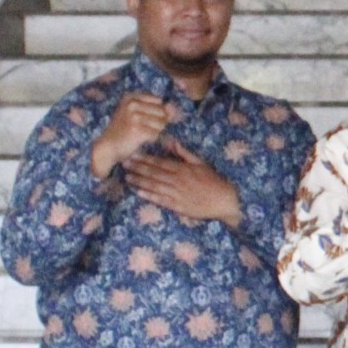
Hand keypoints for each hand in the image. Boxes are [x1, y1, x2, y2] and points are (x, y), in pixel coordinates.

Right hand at [90, 93, 175, 178]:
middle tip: (142, 128)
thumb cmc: (123, 130)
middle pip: (162, 112)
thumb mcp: (136, 113)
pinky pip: (156, 135)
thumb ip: (158, 109)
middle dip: (158, 123)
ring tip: (140, 133)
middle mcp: (132, 104)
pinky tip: (139, 139)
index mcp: (131, 97)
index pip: (159, 101)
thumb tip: (176, 109)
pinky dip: (151, 139)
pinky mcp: (137, 130)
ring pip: (161, 124)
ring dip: (155, 132)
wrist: (107, 147)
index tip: (145, 119)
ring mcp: (134, 117)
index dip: (158, 113)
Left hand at [120, 138, 243, 228]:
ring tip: (127, 177)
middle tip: (124, 163)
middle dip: (137, 168)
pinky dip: (148, 196)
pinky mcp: (177, 206)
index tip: (133, 155)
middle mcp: (177, 180)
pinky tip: (138, 192)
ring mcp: (176, 194)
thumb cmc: (213, 180)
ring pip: (154, 185)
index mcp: (182, 169)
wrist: (223, 200)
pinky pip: (160, 199)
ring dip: (139, 181)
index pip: (159, 162)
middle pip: (153, 173)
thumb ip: (184, 153)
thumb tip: (171, 142)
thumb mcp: (201, 163)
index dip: (144, 159)